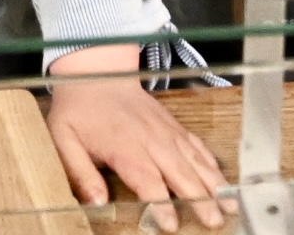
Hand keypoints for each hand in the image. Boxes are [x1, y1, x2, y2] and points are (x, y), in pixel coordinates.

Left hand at [43, 47, 227, 225]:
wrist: (96, 73)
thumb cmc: (80, 110)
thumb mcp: (64, 140)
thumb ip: (80, 173)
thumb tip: (96, 202)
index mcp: (125, 146)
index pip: (148, 180)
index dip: (162, 204)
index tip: (171, 224)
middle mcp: (152, 139)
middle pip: (181, 173)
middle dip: (200, 198)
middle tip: (214, 221)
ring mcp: (166, 131)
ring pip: (195, 160)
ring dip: (214, 183)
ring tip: (230, 203)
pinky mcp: (173, 126)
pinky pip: (197, 145)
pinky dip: (211, 161)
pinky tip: (222, 178)